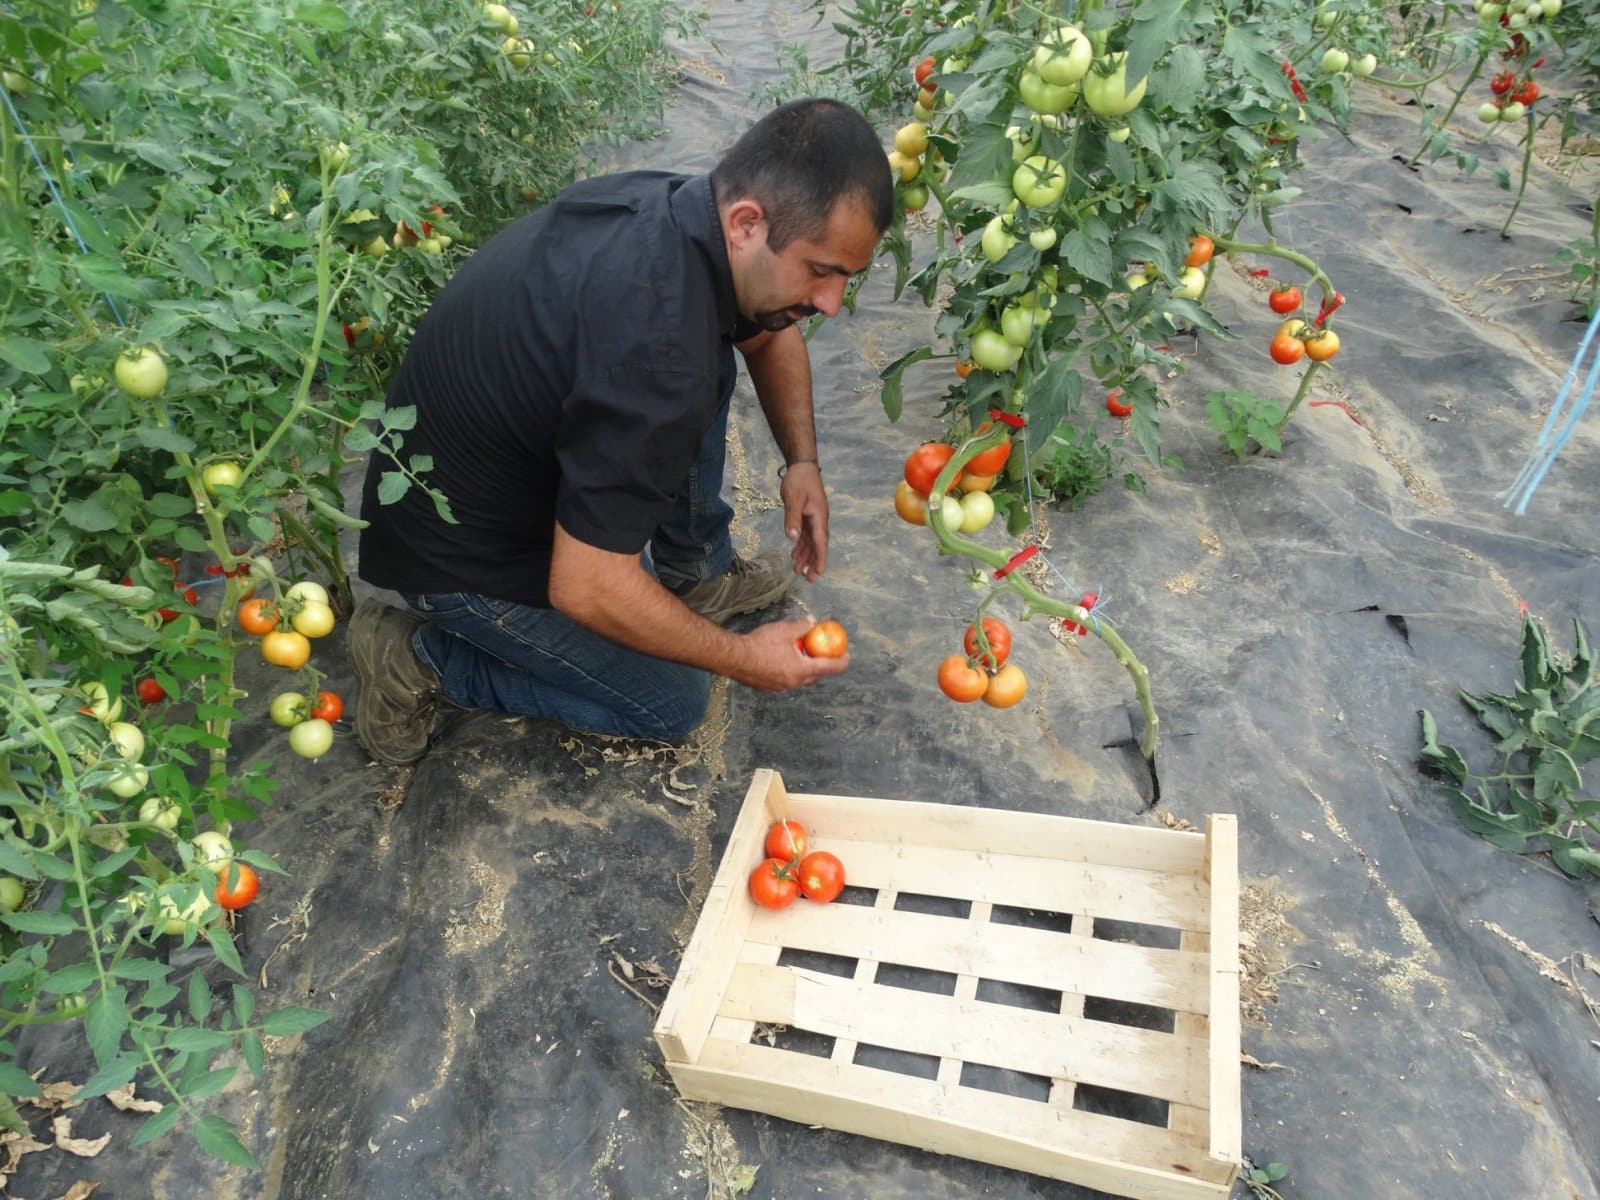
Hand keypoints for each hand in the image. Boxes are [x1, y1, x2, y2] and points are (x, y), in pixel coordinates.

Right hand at [734, 618, 848, 690]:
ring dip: (805, 668)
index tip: (846, 656)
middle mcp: (794, 682)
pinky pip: (786, 679)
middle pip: (815, 676)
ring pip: (800, 678)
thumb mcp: (785, 630)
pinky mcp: (768, 687)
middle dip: (822, 665)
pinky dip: (790, 670)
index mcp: (802, 670)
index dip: (841, 662)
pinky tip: (783, 659)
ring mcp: (780, 687)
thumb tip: (812, 621)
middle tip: (825, 653)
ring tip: (803, 654)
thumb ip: (801, 626)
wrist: (734, 658)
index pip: (829, 668)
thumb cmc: (760, 644)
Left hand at [780, 462, 827, 581]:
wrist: (802, 466)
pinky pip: (805, 535)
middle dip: (814, 562)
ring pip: (811, 542)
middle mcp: (819, 520)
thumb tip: (792, 538)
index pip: (820, 542)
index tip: (819, 573)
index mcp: (819, 517)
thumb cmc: (799, 480)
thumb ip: (793, 518)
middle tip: (808, 579)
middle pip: (818, 545)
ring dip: (806, 556)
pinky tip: (794, 555)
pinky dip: (801, 545)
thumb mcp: (793, 499)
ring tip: (798, 571)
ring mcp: (814, 519)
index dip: (820, 558)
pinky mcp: (807, 516)